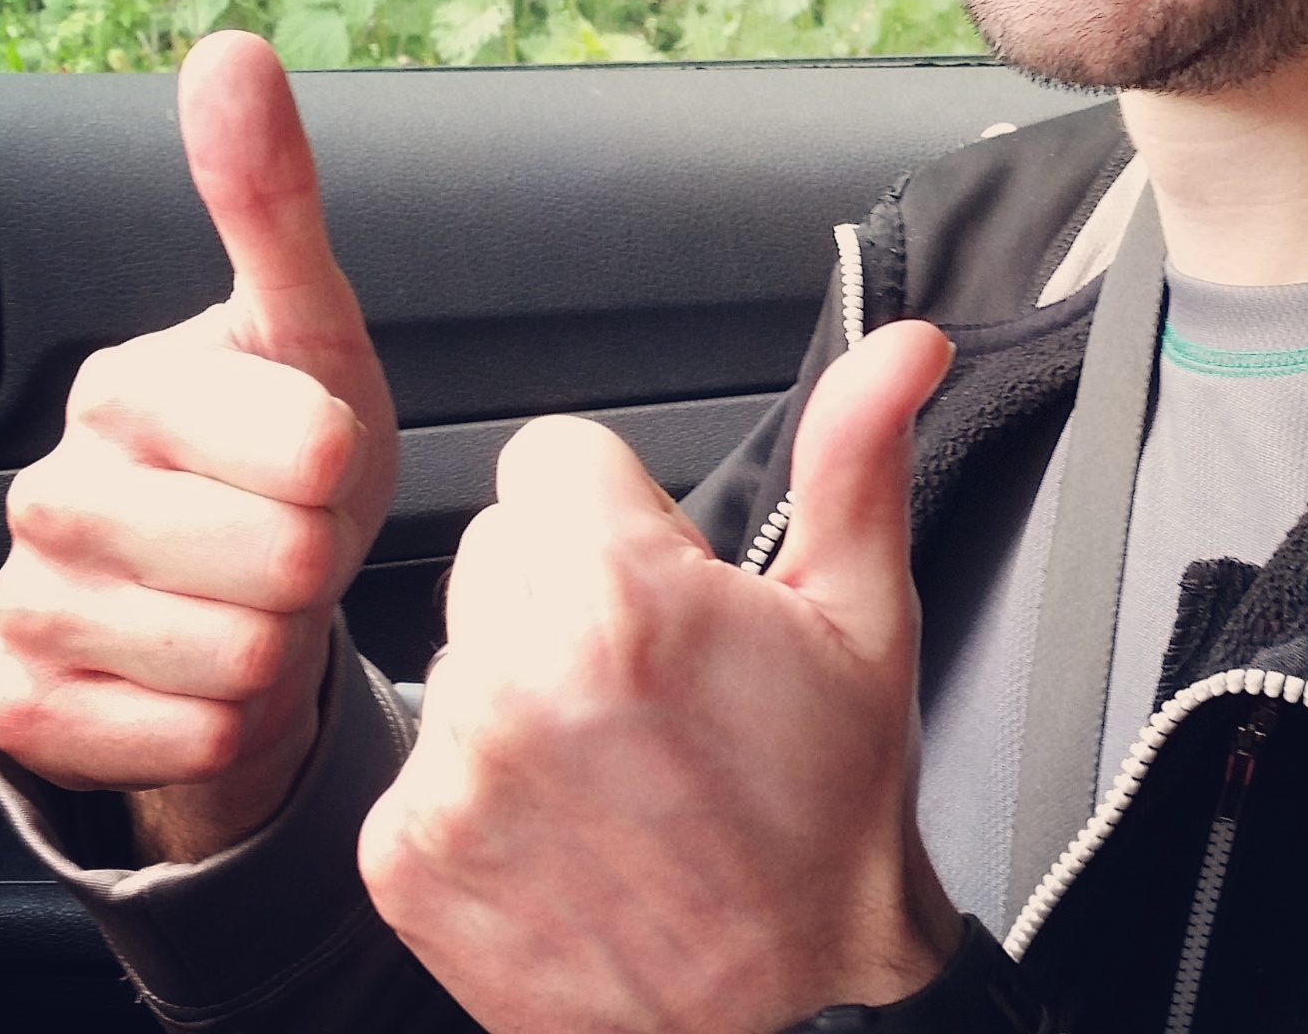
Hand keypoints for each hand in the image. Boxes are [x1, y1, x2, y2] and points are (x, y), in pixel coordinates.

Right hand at [0, 31, 397, 860]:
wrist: (242, 595)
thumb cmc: (290, 451)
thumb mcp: (311, 325)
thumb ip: (273, 198)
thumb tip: (229, 52)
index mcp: (126, 385)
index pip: (311, 448)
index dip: (347, 464)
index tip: (321, 451)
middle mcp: (54, 488)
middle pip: (279, 561)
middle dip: (318, 559)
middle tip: (294, 534)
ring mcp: (28, 602)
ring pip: (233, 657)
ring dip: (276, 641)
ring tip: (255, 598)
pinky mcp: (26, 708)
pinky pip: (183, 738)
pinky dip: (227, 719)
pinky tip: (207, 671)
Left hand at [359, 321, 962, 1033]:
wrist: (782, 1012)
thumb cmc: (829, 807)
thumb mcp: (864, 612)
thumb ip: (857, 452)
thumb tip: (903, 340)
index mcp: (621, 597)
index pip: (554, 455)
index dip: (624, 508)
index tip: (671, 578)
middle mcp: (516, 678)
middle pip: (501, 540)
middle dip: (570, 581)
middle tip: (654, 672)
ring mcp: (450, 774)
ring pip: (461, 639)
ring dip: (522, 672)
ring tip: (616, 747)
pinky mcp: (405, 856)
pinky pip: (425, 744)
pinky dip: (481, 771)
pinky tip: (566, 813)